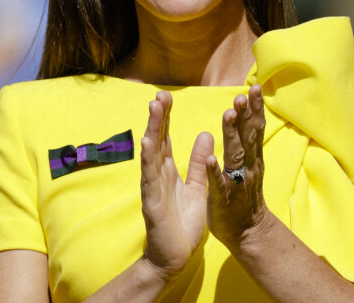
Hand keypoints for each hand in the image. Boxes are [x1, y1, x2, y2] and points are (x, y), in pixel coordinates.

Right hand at [140, 91, 212, 281]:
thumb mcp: (198, 186)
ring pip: (151, 153)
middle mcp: (158, 173)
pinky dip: (148, 159)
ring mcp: (153, 186)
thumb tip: (206, 134)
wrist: (176, 257)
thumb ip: (200, 162)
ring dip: (152, 129)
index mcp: (168, 169)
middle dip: (158, 117)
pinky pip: (150, 177)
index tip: (166, 96)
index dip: (166, 117)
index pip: (166, 137)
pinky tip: (147, 143)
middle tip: (159, 95)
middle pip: (157, 139)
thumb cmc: (184, 222)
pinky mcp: (152, 202)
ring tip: (154, 108)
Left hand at [206, 83, 271, 250]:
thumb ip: (245, 138)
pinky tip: (212, 160)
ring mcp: (237, 183)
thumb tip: (245, 111)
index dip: (254, 108)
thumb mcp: (249, 162)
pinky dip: (216, 172)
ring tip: (228, 114)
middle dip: (245, 114)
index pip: (254, 128)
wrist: (248, 233)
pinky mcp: (223, 199)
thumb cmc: (244, 193)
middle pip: (247, 136)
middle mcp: (248, 166)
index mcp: (251, 157)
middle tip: (243, 93)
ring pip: (235, 155)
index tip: (254, 86)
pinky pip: (219, 184)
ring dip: (232, 134)